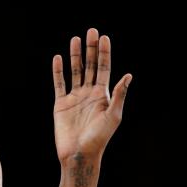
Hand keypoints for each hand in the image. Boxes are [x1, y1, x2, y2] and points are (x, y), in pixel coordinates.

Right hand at [53, 27, 131, 161]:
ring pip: (75, 72)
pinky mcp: (61, 104)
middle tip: (91, 31)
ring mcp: (75, 98)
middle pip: (90, 66)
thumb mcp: (113, 116)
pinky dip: (58, 71)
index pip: (104, 69)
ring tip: (75, 38)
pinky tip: (58, 58)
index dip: (104, 53)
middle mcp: (89, 94)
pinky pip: (59, 84)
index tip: (104, 37)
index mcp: (103, 96)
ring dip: (75, 55)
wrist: (79, 155)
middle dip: (91, 49)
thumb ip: (119, 95)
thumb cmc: (99, 139)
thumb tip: (129, 75)